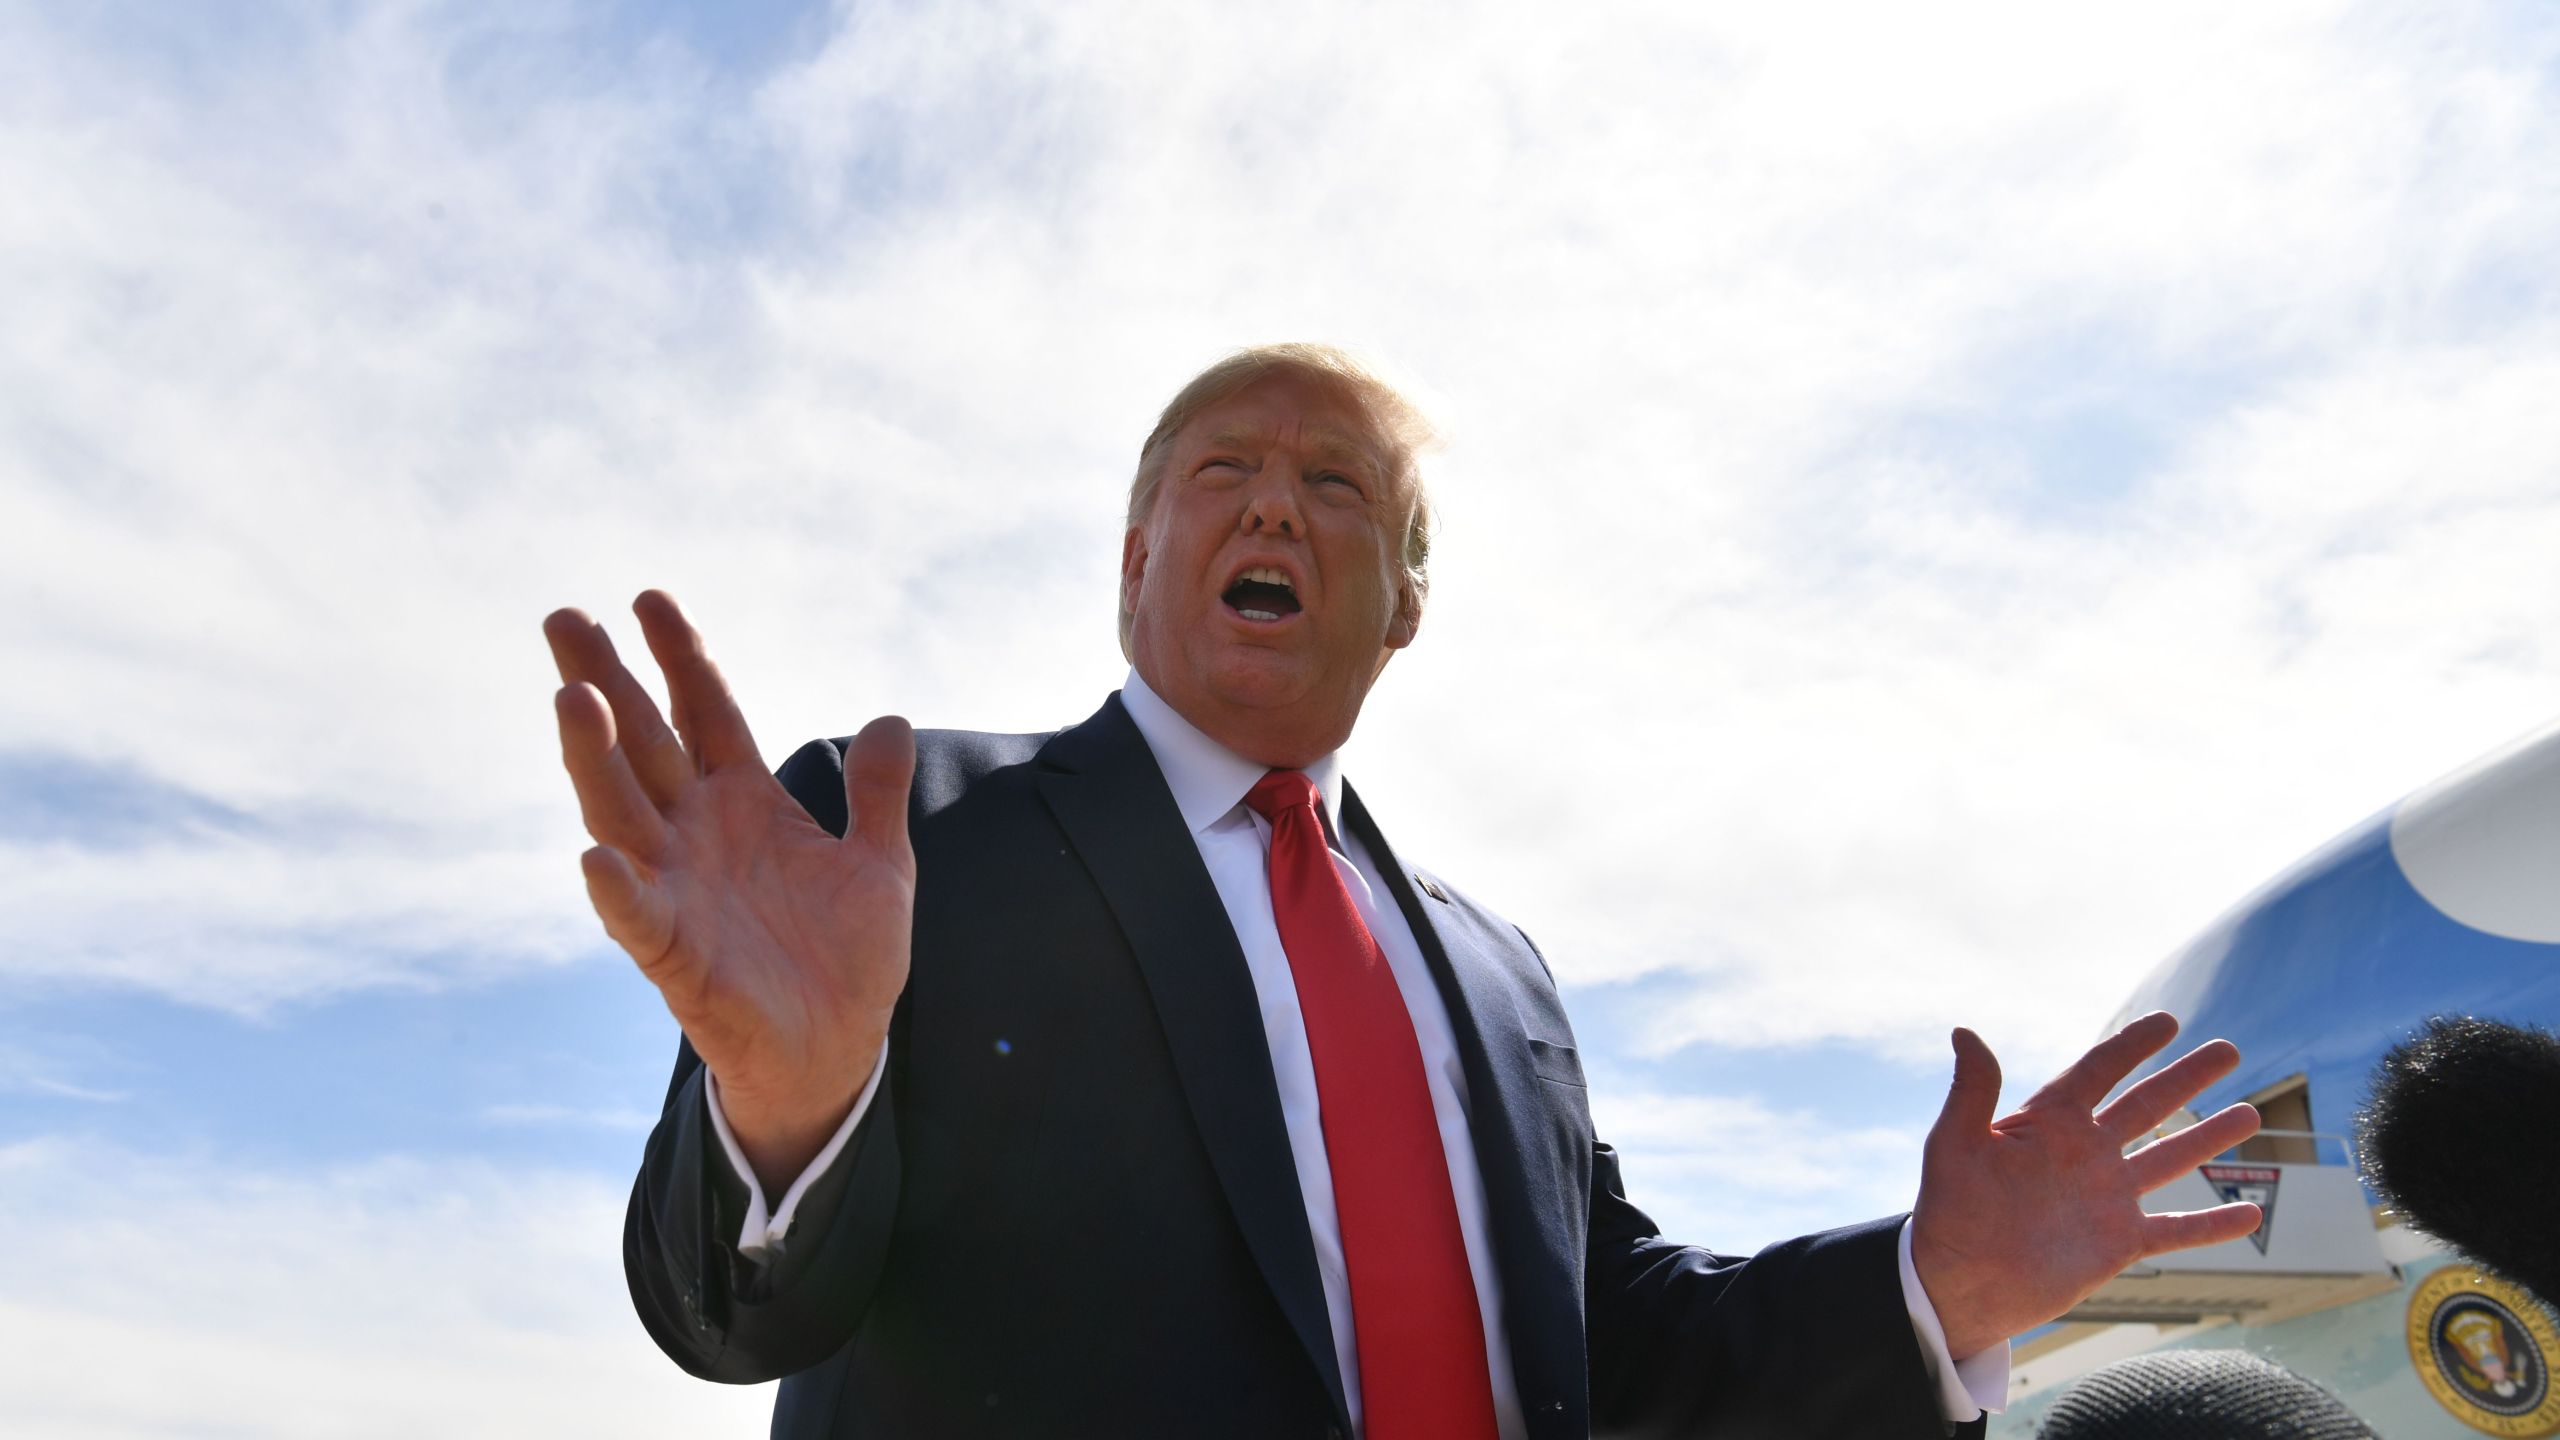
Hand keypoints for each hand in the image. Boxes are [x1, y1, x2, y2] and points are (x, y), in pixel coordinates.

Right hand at [544, 591, 915, 1194]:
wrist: (838, 1052)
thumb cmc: (847, 958)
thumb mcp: (880, 864)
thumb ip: (878, 794)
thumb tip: (891, 718)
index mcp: (743, 803)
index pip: (704, 712)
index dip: (679, 656)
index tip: (647, 596)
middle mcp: (695, 835)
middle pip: (644, 744)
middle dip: (605, 682)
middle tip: (563, 619)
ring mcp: (677, 889)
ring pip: (622, 812)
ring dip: (595, 759)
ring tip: (573, 700)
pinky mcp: (675, 956)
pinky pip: (638, 917)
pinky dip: (617, 888)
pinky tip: (596, 855)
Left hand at [1910, 1012, 2262, 1358]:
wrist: (1960, 1286)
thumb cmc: (1950, 1212)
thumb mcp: (1956, 1145)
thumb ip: (1972, 1091)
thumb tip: (1965, 1032)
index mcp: (2049, 1123)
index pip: (2098, 1072)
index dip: (2131, 1046)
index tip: (2167, 1022)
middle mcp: (2085, 1154)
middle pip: (2146, 1105)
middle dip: (2186, 1078)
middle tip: (2226, 1050)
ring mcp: (2107, 1197)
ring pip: (2170, 1158)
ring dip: (2208, 1138)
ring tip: (2249, 1115)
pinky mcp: (2120, 1243)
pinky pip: (2177, 1230)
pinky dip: (2213, 1224)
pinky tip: (2251, 1214)